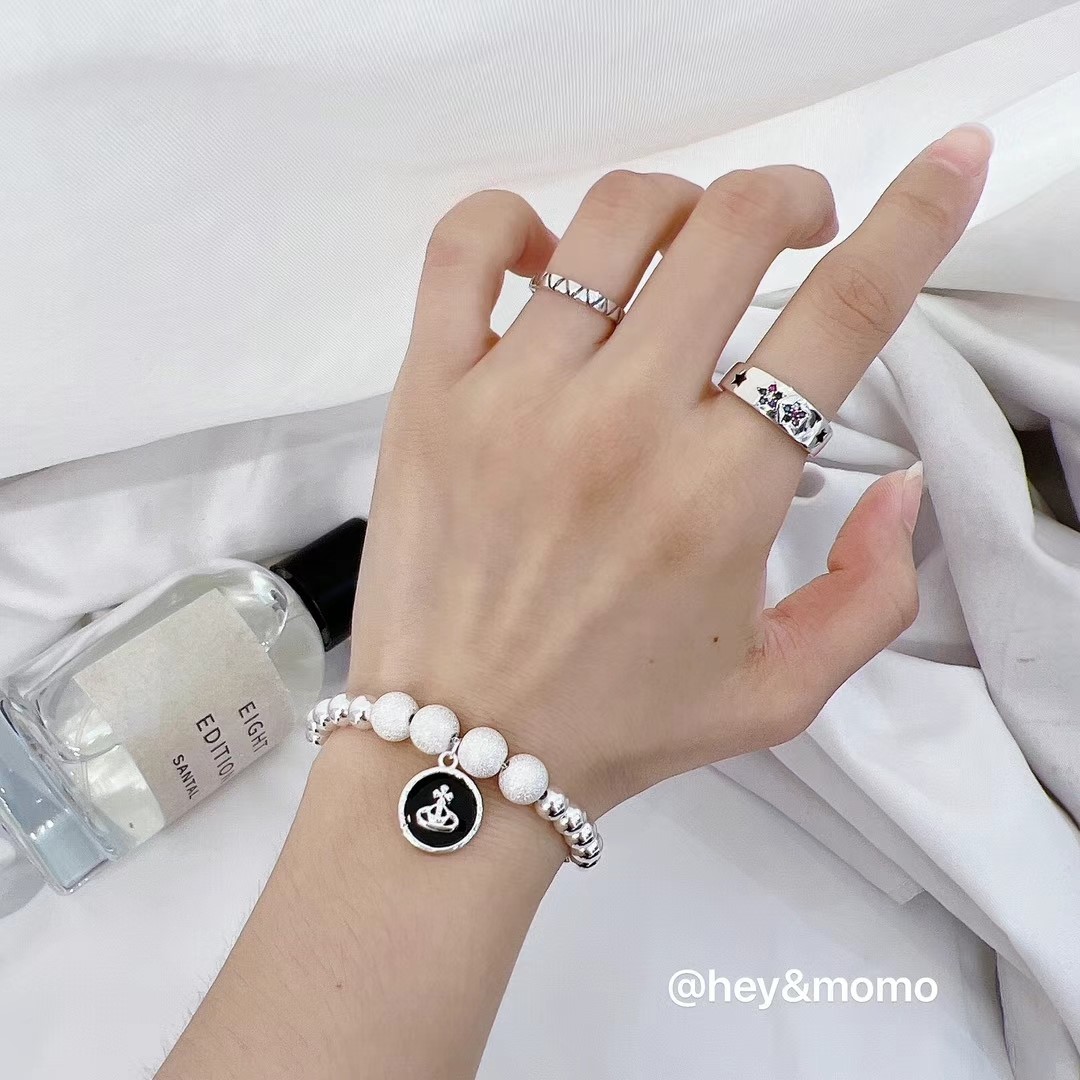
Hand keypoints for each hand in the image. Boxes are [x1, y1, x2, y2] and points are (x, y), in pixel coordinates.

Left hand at [348, 125, 990, 816]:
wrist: (461, 759)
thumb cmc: (618, 726)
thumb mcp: (781, 690)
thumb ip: (875, 593)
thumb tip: (901, 488)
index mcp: (722, 492)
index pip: (844, 315)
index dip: (915, 218)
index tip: (946, 165)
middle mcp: (624, 426)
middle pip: (733, 228)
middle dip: (788, 198)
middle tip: (792, 227)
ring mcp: (516, 399)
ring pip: (615, 220)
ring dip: (674, 208)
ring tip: (677, 250)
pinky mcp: (429, 396)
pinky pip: (464, 249)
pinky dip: (514, 221)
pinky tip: (547, 262)